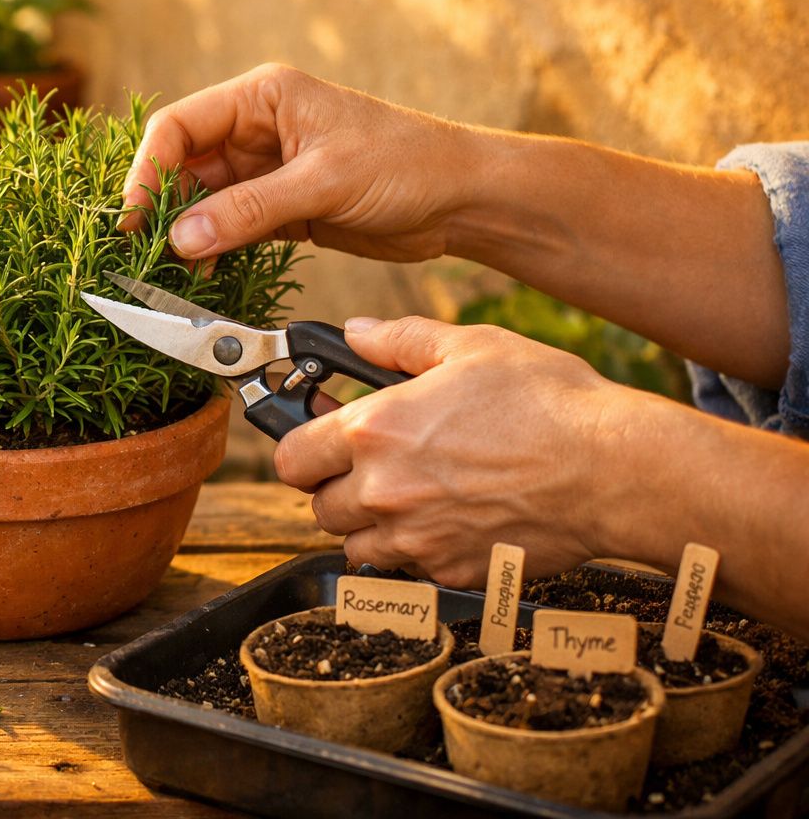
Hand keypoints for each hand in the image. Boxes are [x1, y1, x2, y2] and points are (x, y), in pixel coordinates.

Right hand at [121, 63, 482, 261]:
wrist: (461, 200)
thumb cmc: (407, 164)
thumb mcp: (324, 183)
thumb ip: (250, 210)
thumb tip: (182, 239)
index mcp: (262, 97)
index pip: (179, 126)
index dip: (148, 170)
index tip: (133, 216)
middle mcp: (256, 128)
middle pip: (182, 165)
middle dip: (161, 206)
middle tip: (143, 250)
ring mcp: (266, 169)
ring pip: (201, 201)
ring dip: (185, 233)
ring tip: (172, 269)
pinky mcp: (280, 206)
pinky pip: (228, 226)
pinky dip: (212, 248)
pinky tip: (203, 271)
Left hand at [276, 315, 653, 586]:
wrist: (615, 469)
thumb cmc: (549, 402)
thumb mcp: (470, 346)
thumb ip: (398, 340)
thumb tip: (354, 333)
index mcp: (374, 432)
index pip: (290, 457)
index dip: (302, 446)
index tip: (318, 439)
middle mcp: (383, 491)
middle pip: (318, 508)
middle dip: (336, 487)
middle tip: (372, 466)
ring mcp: (416, 539)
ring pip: (356, 547)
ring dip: (370, 527)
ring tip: (411, 495)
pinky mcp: (452, 571)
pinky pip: (408, 571)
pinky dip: (416, 552)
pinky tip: (449, 519)